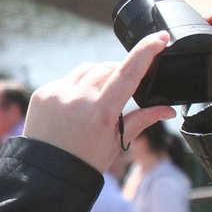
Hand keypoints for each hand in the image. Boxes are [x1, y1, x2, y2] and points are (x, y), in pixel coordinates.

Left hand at [23, 33, 176, 171]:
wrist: (46, 173)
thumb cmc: (85, 161)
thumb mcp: (117, 142)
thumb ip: (142, 120)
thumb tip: (169, 109)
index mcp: (101, 113)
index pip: (128, 73)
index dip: (146, 52)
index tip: (160, 37)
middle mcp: (78, 99)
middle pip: (108, 68)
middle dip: (119, 74)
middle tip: (122, 93)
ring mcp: (57, 94)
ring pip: (87, 69)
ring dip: (98, 77)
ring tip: (97, 102)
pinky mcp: (42, 93)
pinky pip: (67, 79)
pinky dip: (76, 87)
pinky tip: (76, 107)